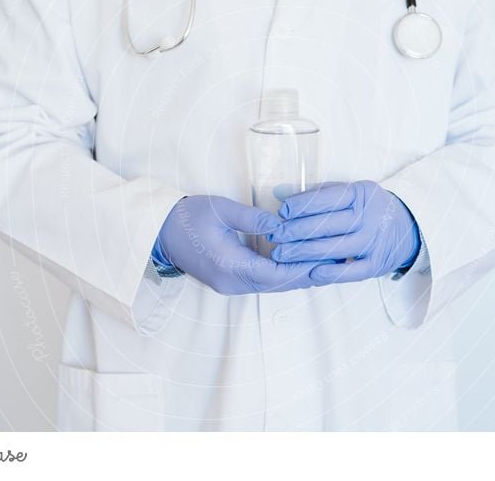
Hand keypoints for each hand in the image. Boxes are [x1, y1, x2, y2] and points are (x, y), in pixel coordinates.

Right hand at [153, 195, 321, 294]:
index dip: (303, 268)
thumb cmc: (186, 217)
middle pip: (279, 284)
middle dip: (307, 274)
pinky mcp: (230, 281)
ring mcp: (230, 285)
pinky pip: (263, 281)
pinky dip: (284, 274)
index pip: (276, 274)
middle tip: (336, 262)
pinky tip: (301, 263)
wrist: (159, 233)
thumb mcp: (220, 209)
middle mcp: (232, 282)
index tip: (326, 258)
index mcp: (229, 266)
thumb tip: (281, 224)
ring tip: (326, 263)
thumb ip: (252, 217)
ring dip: (298, 275)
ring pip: (273, 285)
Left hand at [269, 181, 419, 283]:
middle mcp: (370, 216)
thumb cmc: (367, 208)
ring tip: (281, 254)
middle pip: (328, 224)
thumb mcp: (348, 193)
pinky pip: (352, 271)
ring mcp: (374, 241)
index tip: (282, 212)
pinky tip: (311, 272)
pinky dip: (332, 272)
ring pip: (335, 247)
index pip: (327, 198)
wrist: (408, 226)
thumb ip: (315, 194)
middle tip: (275, 236)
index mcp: (361, 193)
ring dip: (305, 252)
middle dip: (296, 231)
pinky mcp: (377, 263)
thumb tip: (279, 192)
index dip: (302, 205)